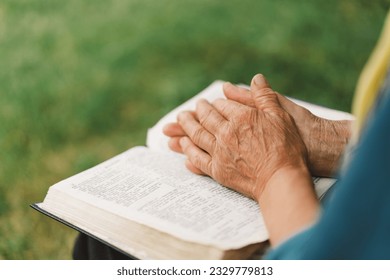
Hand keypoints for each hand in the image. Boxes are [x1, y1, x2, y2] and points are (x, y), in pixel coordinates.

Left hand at [176, 74, 308, 200]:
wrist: (280, 180)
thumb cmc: (285, 149)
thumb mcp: (280, 117)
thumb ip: (265, 96)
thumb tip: (256, 77)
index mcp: (241, 117)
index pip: (223, 105)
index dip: (219, 103)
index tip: (216, 102)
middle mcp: (226, 132)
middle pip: (207, 117)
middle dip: (201, 109)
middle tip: (197, 105)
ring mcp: (219, 151)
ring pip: (197, 134)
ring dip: (187, 125)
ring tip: (181, 117)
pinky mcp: (217, 170)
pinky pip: (197, 157)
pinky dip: (189, 149)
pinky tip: (184, 144)